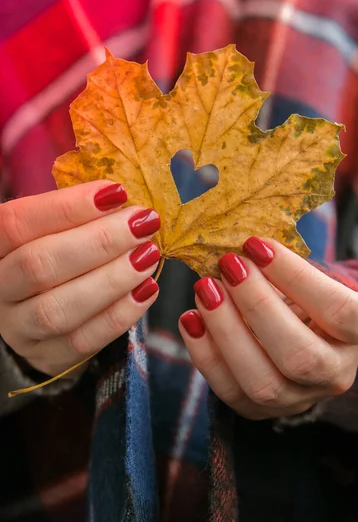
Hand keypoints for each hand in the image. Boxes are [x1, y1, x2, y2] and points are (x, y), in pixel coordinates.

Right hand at [0, 181, 159, 376]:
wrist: (35, 315)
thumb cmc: (51, 256)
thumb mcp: (50, 230)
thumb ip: (76, 215)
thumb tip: (123, 197)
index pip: (17, 222)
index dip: (67, 206)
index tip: (117, 193)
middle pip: (39, 264)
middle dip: (99, 241)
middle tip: (143, 224)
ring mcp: (18, 328)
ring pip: (58, 308)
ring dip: (112, 279)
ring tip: (149, 255)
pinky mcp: (47, 356)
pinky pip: (83, 341)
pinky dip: (120, 314)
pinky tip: (147, 289)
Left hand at [179, 238, 357, 419]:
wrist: (301, 333)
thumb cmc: (303, 294)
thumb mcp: (307, 276)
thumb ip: (279, 265)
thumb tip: (236, 246)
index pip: (336, 309)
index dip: (294, 276)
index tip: (257, 245)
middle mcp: (336, 372)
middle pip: (300, 355)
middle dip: (256, 306)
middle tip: (228, 266)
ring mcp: (298, 398)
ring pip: (263, 383)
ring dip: (226, 331)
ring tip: (204, 289)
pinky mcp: (260, 411)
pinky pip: (229, 392)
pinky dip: (204, 354)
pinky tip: (191, 319)